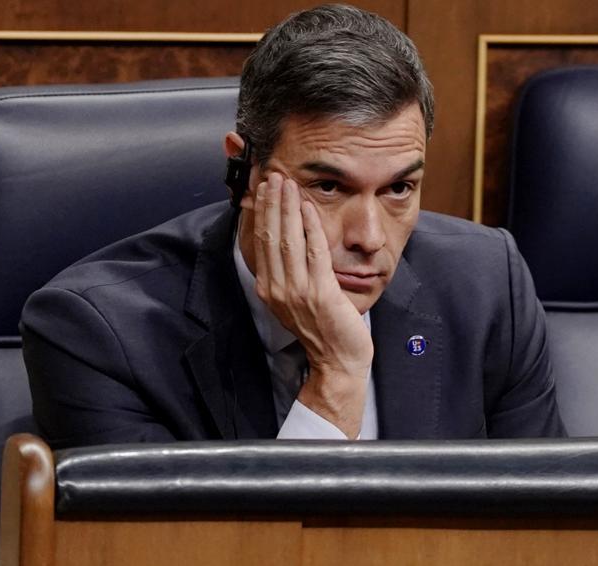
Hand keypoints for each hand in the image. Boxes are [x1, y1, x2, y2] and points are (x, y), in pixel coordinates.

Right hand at [244, 172, 371, 437]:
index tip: (262, 188)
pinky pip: (314, 253)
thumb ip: (288, 272)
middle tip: (273, 175)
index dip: (261, 213)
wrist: (337, 360)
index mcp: (269, 289)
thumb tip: (287, 240)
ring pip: (288, 240)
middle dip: (271, 203)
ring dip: (287, 208)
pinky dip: (310, 227)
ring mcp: (297, 291)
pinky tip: (308, 208)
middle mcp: (278, 289)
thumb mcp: (296, 298)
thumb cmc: (322, 328)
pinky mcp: (320, 292)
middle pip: (270, 236)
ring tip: (288, 183)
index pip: (260, 242)